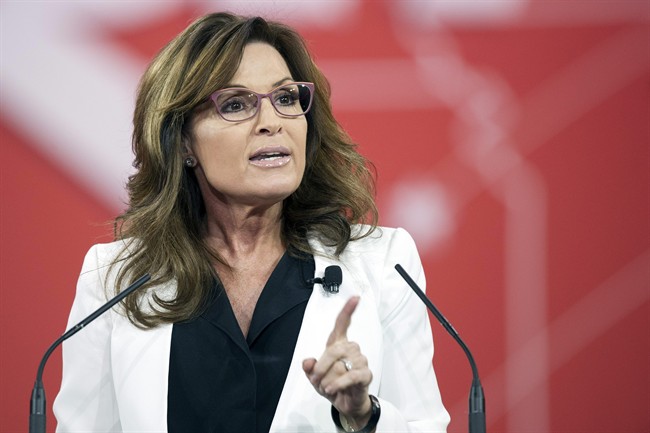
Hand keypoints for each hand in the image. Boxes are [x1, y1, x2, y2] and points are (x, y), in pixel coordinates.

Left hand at [302, 296, 372, 426]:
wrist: (345, 404)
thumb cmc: (332, 385)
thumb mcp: (315, 378)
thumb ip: (309, 368)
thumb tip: (307, 361)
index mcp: (339, 345)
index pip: (343, 324)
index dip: (348, 310)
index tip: (355, 298)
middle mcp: (351, 349)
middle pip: (333, 349)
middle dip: (321, 366)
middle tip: (316, 379)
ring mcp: (360, 361)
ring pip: (340, 365)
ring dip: (329, 379)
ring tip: (328, 387)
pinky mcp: (365, 374)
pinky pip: (350, 376)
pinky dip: (338, 384)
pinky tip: (332, 389)